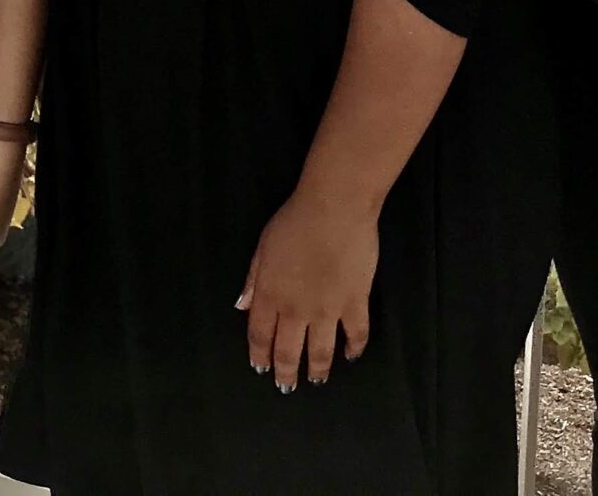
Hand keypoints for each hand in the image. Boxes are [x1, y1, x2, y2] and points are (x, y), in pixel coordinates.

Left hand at [239, 183, 378, 391]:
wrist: (334, 209)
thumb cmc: (294, 221)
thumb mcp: (263, 246)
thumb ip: (253, 279)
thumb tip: (242, 306)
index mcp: (270, 294)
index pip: (259, 334)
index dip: (260, 355)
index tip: (261, 368)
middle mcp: (296, 309)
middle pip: (288, 350)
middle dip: (286, 372)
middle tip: (286, 387)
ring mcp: (327, 310)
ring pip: (321, 351)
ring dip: (317, 370)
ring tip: (316, 380)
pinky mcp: (356, 303)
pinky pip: (356, 334)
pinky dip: (353, 349)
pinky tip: (350, 356)